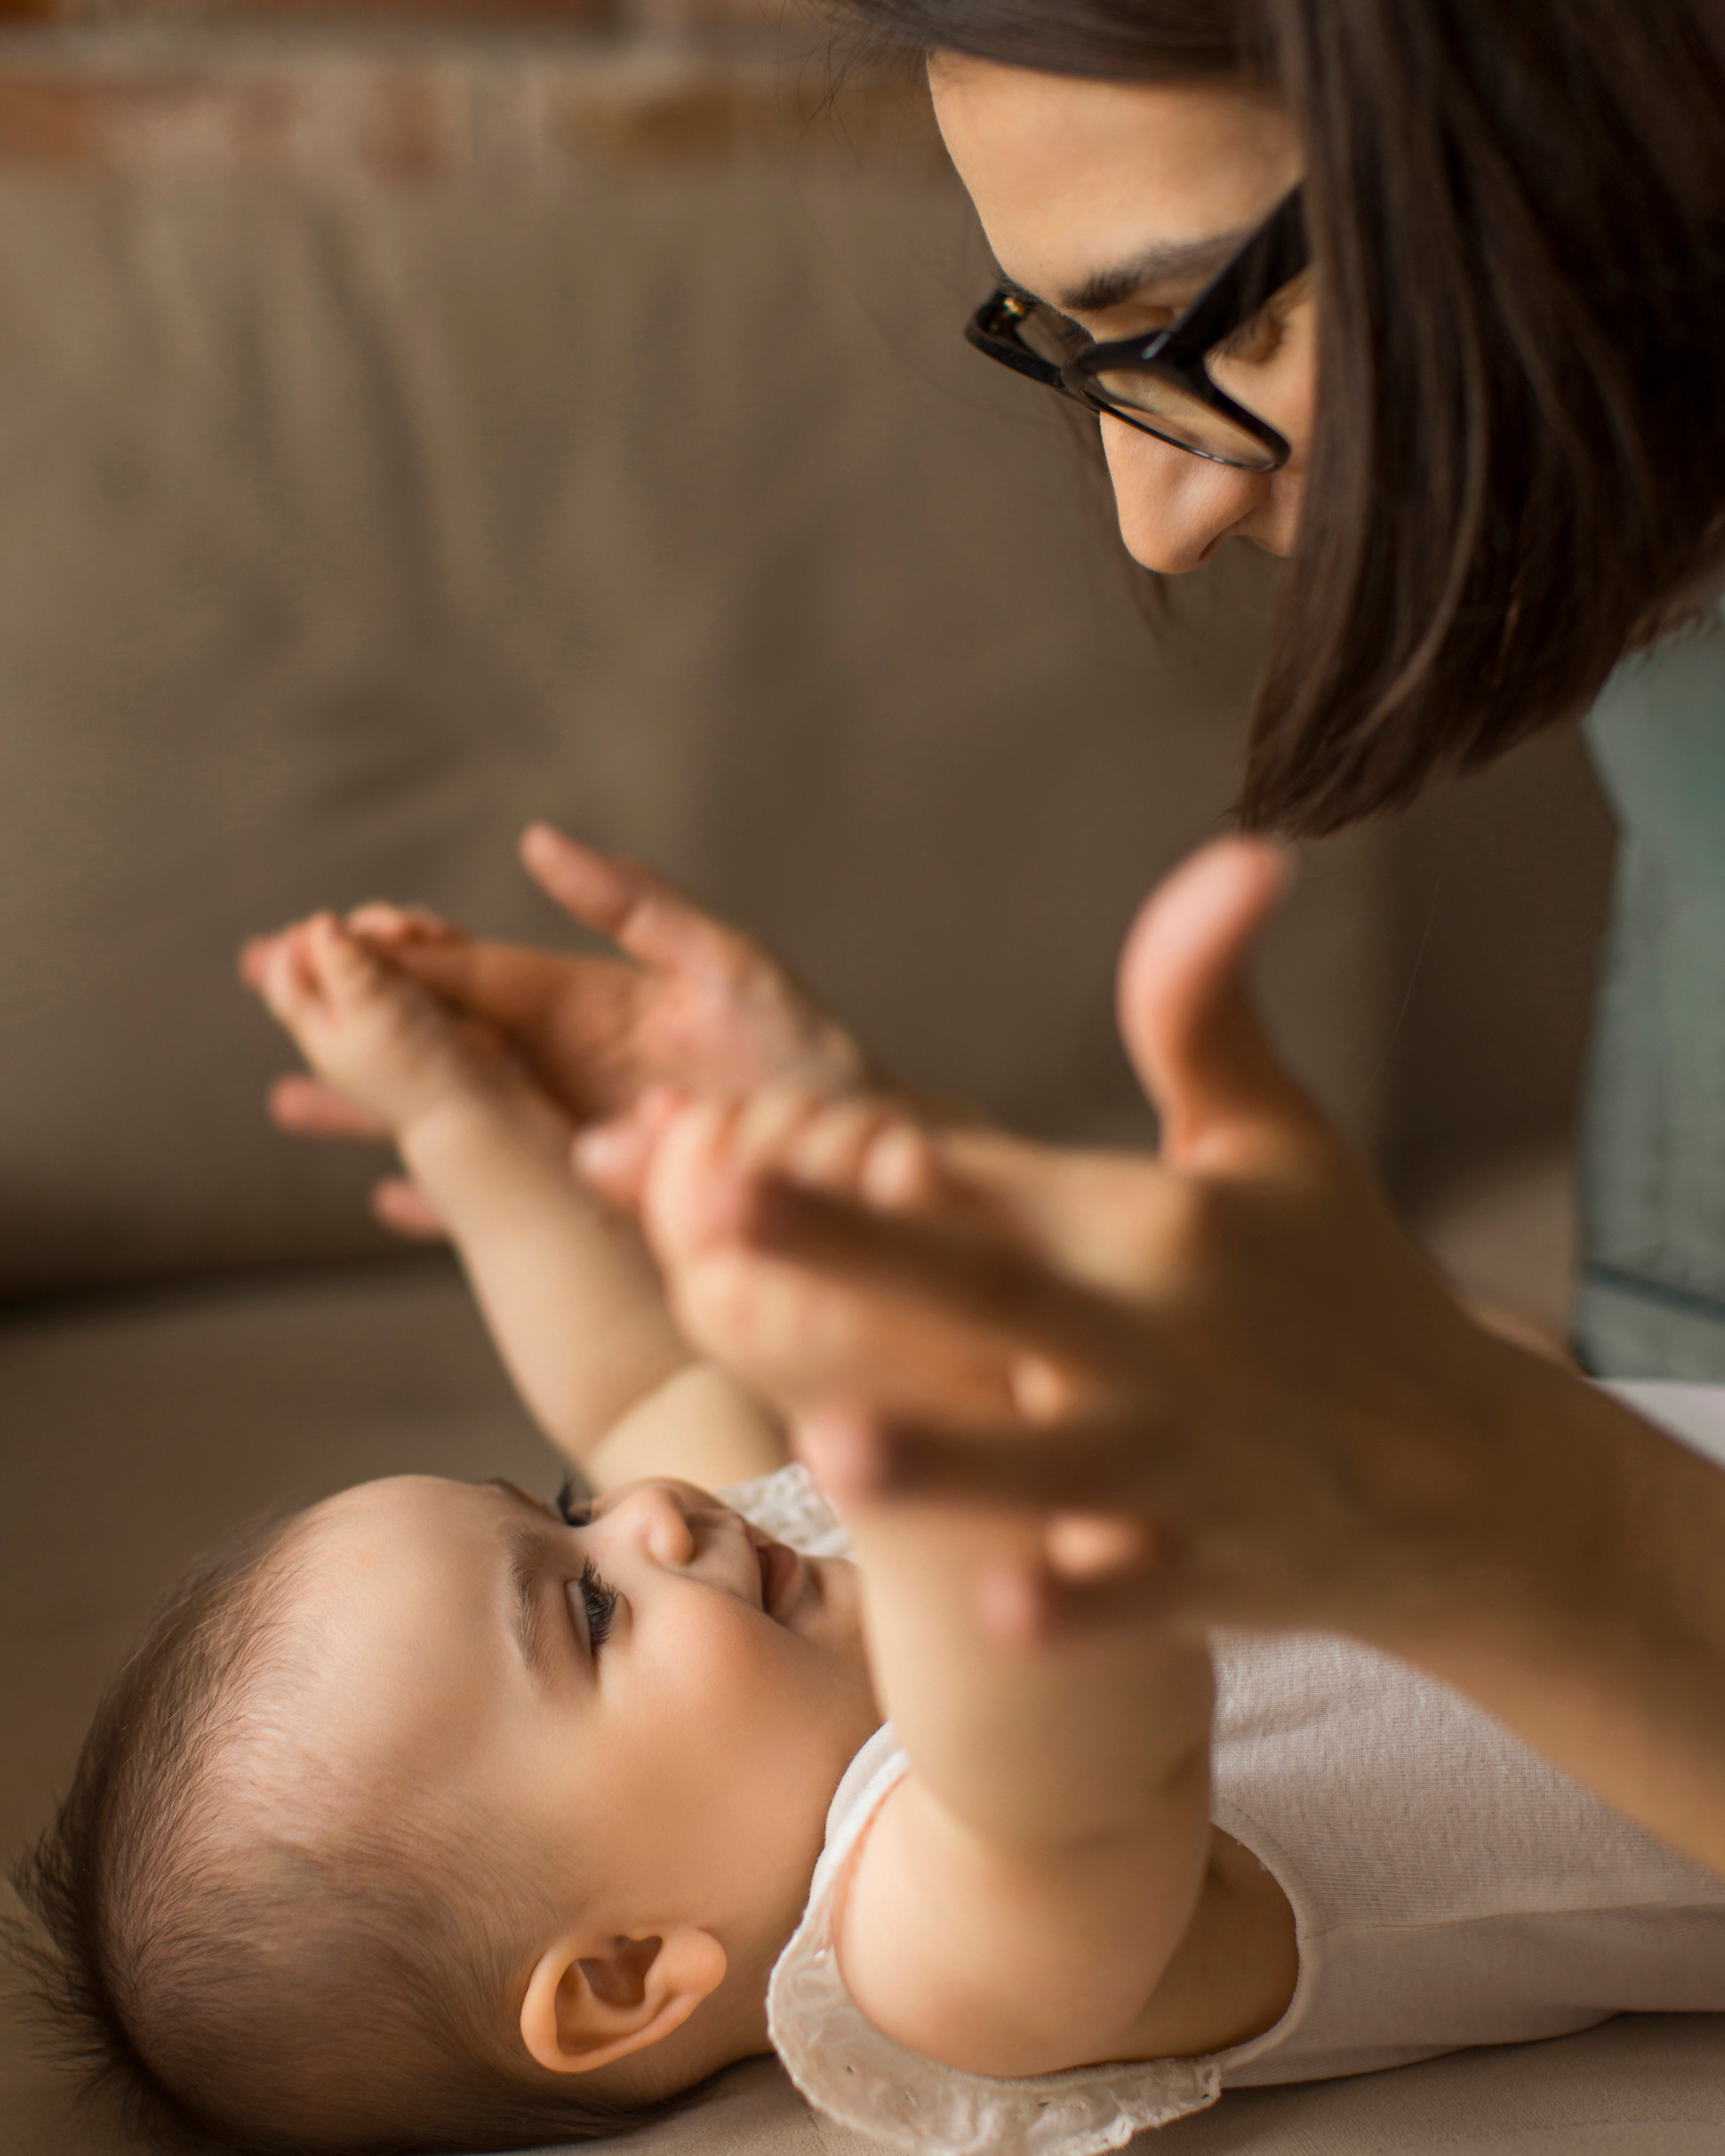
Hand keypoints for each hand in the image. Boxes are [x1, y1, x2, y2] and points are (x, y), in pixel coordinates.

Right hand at [241, 825, 881, 1235]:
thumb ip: (638, 907)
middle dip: (354, 1009)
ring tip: (287, 1098)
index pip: (471, 972)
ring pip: (450, 1113)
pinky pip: (497, 1194)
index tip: (321, 934)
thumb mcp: (730, 970)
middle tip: (263, 982)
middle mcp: (565, 1064)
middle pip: (440, 1035)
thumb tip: (537, 840)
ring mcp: (568, 1133)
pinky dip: (439, 1195)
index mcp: (586, 1002)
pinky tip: (384, 1201)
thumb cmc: (809, 1066)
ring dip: (371, 1103)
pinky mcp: (587, 1199)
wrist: (858, 1168)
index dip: (397, 953)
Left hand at [624, 840, 1568, 1654]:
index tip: (709, 1130)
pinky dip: (1079, 1603)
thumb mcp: (1275, 1137)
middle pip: (979, 1290)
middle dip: (846, 1253)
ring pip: (1045, 1459)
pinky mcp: (1215, 1573)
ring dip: (947, 1450)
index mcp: (1145, 1220)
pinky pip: (1135, 1592)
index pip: (979, 1178)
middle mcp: (1153, 1332)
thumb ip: (1204, 1004)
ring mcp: (1184, 1460)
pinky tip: (998, 1611)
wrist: (1466, 1477)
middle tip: (712, 1210)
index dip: (849, 1155)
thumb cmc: (1343, 1285)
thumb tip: (1241, 847)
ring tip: (832, 1437)